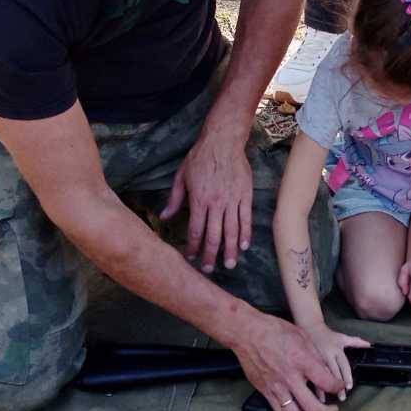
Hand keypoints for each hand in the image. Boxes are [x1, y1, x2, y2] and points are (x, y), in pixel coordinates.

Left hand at [162, 127, 253, 272]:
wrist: (222, 141)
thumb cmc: (199, 157)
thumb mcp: (181, 176)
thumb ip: (174, 199)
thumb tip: (164, 217)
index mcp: (199, 199)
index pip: (196, 230)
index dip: (194, 247)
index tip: (192, 258)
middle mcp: (216, 203)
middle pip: (214, 235)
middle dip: (211, 255)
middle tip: (210, 269)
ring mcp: (233, 200)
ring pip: (232, 230)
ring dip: (231, 250)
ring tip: (230, 264)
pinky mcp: (245, 195)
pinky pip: (246, 218)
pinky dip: (246, 233)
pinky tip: (244, 246)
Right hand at [231, 313, 345, 410]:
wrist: (247, 333)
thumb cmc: (274, 330)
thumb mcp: (302, 336)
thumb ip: (315, 356)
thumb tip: (326, 371)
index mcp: (302, 362)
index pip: (327, 383)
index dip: (338, 387)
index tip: (339, 386)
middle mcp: (290, 378)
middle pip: (312, 408)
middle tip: (333, 410)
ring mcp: (276, 387)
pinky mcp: (265, 391)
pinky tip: (296, 410)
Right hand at [300, 322, 368, 391]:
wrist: (308, 327)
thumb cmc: (327, 335)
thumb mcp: (342, 337)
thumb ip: (356, 342)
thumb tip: (369, 345)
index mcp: (336, 350)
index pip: (343, 364)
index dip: (347, 376)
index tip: (349, 387)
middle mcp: (327, 355)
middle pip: (334, 372)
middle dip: (337, 385)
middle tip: (342, 397)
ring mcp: (316, 359)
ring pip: (321, 375)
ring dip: (324, 388)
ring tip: (327, 400)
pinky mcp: (308, 362)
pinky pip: (310, 375)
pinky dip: (313, 386)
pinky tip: (314, 395)